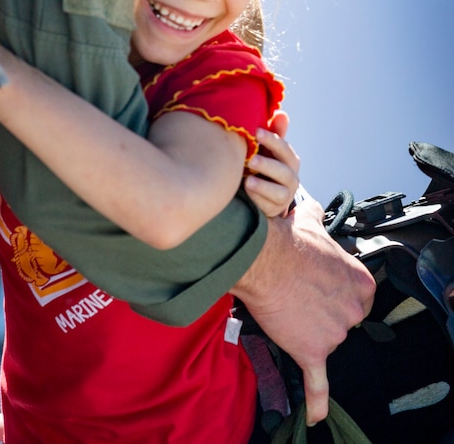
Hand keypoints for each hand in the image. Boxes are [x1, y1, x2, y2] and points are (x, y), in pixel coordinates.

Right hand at [231, 197, 375, 424]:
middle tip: (299, 295)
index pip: (358, 298)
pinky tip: (315, 416)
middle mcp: (353, 310)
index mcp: (360, 281)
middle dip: (323, 312)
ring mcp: (334, 333)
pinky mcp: (312, 350)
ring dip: (306, 329)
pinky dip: (317, 401)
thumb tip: (312, 207)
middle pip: (343, 322)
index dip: (336, 293)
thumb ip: (317, 218)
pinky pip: (317, 382)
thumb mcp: (309, 222)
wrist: (261, 256)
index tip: (319, 287)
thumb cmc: (285, 239)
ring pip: (323, 341)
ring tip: (286, 305)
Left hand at [243, 120, 299, 216]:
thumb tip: (281, 113)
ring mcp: (285, 195)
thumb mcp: (266, 148)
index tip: (257, 132)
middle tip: (251, 159)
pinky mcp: (275, 209)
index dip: (272, 140)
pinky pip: (269, 206)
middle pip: (284, 171)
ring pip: (279, 192)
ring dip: (263, 186)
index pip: (284, 148)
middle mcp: (290, 177)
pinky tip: (246, 192)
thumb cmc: (262, 162)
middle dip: (268, 164)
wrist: (261, 192)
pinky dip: (258, 199)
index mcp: (289, 159)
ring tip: (247, 180)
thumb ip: (273, 133)